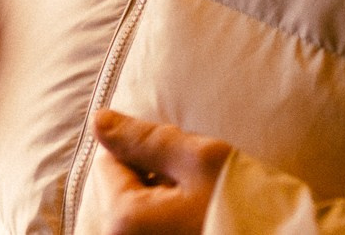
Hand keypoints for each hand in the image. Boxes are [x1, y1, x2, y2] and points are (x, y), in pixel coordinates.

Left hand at [90, 110, 232, 234]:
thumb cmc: (246, 208)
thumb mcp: (200, 160)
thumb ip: (145, 138)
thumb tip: (98, 120)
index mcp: (123, 220)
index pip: (109, 161)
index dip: (148, 153)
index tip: (185, 166)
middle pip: (124, 191)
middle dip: (156, 180)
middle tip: (201, 191)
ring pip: (142, 212)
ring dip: (168, 203)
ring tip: (206, 209)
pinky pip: (158, 229)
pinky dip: (176, 222)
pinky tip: (206, 223)